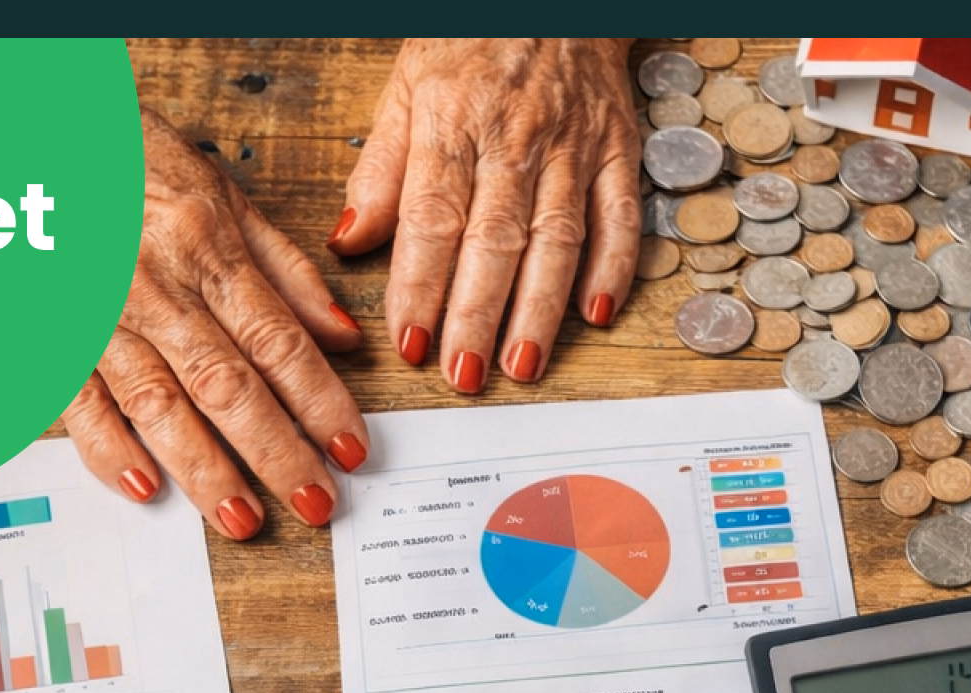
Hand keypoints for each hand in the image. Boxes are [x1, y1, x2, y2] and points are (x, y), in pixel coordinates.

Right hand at [60, 106, 370, 539]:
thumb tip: (343, 337)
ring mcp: (98, 315)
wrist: (28, 135)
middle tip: (317, 504)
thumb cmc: (129, 161)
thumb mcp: (219, 191)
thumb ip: (284, 268)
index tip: (352, 450)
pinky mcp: (49, 335)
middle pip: (227, 385)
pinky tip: (147, 490)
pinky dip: (110, 450)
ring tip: (245, 520)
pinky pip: (80, 402)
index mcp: (206, 247)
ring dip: (204, 470)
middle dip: (276, 452)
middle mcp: (156, 287)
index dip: (321, 403)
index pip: (279, 342)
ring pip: (159, 405)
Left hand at [329, 39, 641, 393]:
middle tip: (462, 375)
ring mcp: (572, 146)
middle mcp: (515, 138)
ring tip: (521, 365)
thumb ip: (380, 168)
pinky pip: (619, 216)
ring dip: (539, 310)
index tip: (409, 342)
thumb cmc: (472, 40)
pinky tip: (595, 316)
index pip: (432, 219)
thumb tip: (350, 239)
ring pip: (557, 239)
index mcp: (453, 121)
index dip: (420, 286)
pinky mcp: (616, 149)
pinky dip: (614, 268)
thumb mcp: (405, 85)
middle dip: (476, 315)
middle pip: (494, 241)